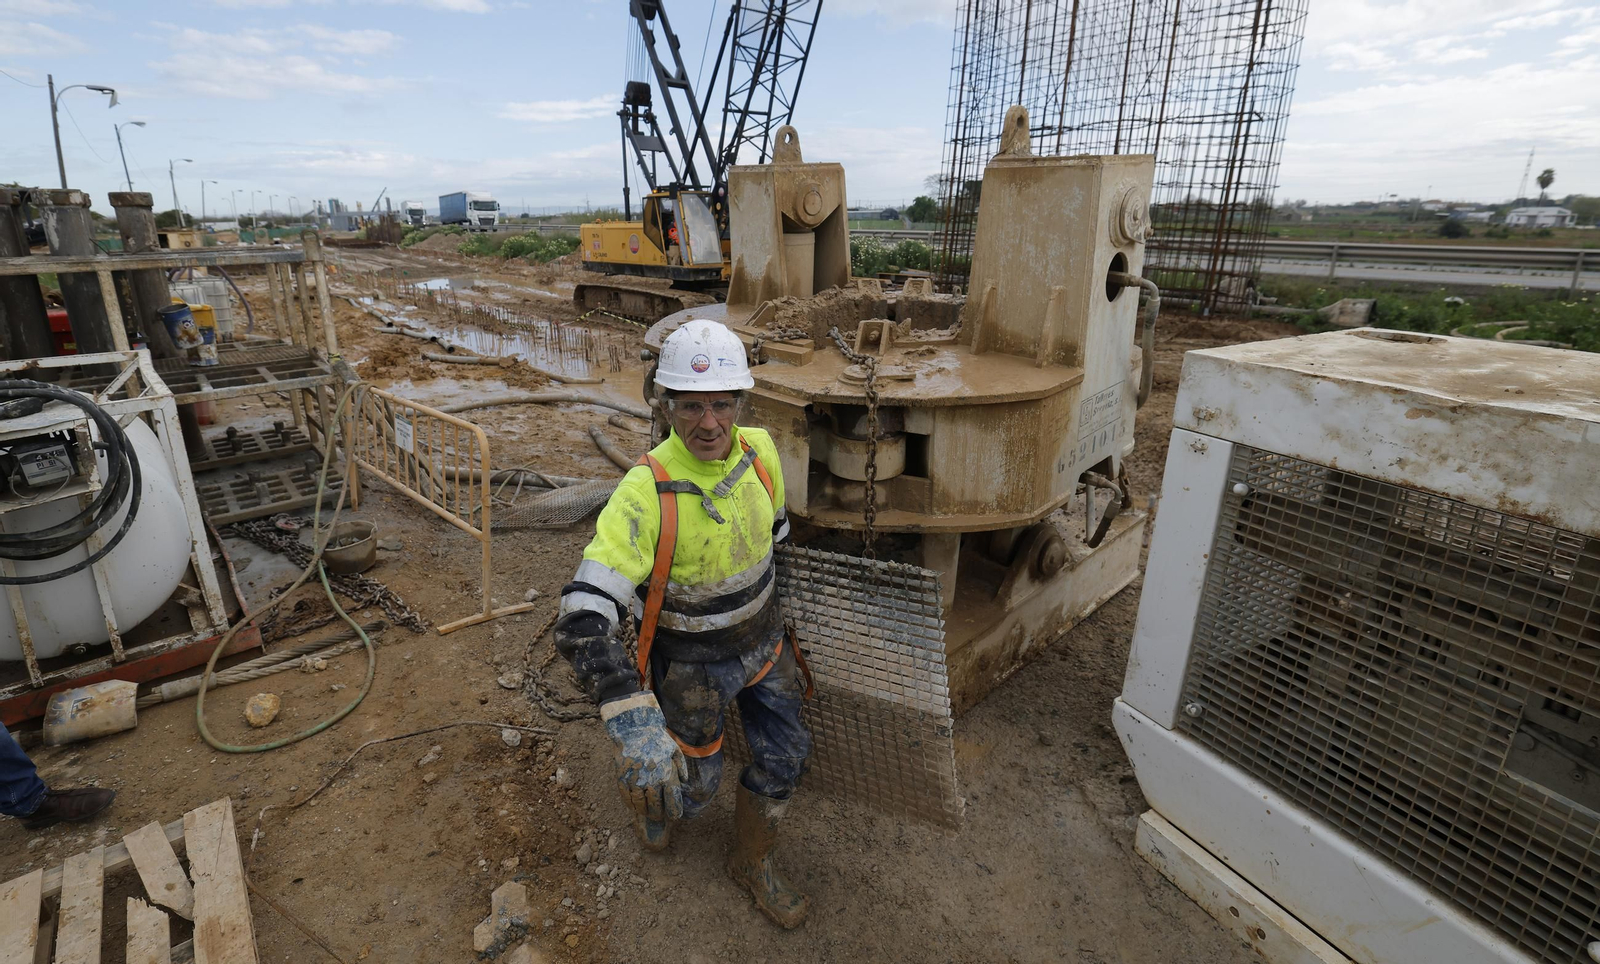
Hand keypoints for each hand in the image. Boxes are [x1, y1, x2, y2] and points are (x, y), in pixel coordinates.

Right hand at [600, 691, 687, 821]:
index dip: (674, 813)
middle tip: (659, 816)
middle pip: (655, 808)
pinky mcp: (622, 779)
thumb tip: (684, 782)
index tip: (674, 816)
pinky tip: (634, 805)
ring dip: (644, 812)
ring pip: (640, 806)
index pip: (672, 802)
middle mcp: (651, 781)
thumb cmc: (657, 739)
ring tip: (647, 813)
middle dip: (658, 815)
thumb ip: (681, 768)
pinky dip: (631, 805)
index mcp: (666, 775)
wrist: (635, 728)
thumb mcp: (674, 751)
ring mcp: (635, 781)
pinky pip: (626, 798)